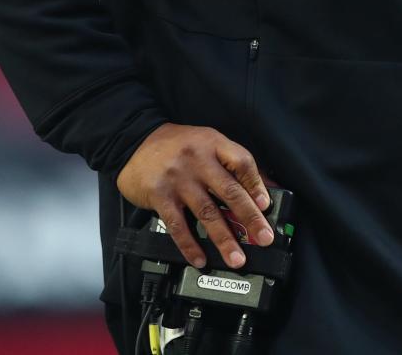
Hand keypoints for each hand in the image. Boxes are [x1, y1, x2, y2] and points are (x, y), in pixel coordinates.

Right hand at [116, 122, 273, 270]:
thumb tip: (263, 186)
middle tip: (264, 238)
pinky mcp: (160, 196)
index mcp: (213, 144)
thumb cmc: (175, 145)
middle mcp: (198, 160)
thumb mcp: (206, 142)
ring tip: (237, 258)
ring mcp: (179, 179)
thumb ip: (231, 162)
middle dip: (250, 218)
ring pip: (207, 213)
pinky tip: (200, 258)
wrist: (135, 142)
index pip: (242, 162)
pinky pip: (178, 225)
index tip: (266, 205)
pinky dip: (190, 245)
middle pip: (230, 191)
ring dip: (224, 239)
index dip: (257, 184)